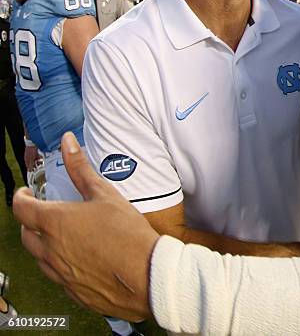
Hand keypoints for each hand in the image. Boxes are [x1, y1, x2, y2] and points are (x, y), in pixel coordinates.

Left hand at [13, 132, 159, 320]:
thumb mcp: (104, 193)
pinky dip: (61, 263)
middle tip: (44, 212)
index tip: (27, 193)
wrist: (144, 274)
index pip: (21, 208)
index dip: (21, 197)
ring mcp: (59, 273)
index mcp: (55, 223)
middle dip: (30, 220)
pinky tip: (81, 256)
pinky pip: (56, 275)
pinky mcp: (71, 291)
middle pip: (25, 234)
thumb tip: (68, 143)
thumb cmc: (126, 233)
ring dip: (44, 243)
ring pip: (39, 257)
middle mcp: (50, 250)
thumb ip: (80, 168)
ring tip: (64, 234)